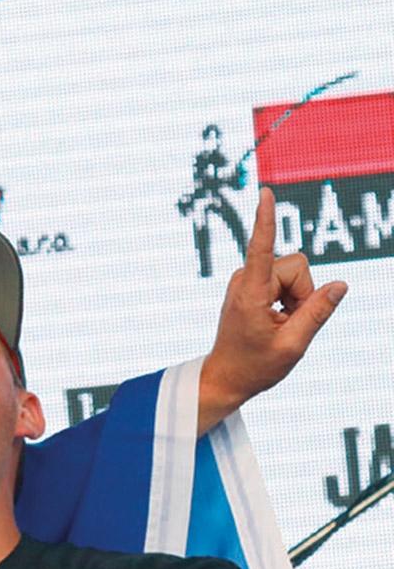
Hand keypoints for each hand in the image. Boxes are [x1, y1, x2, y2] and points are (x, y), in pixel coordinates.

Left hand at [198, 186, 346, 426]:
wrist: (227, 376)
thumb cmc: (255, 366)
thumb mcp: (293, 345)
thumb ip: (318, 312)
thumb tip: (341, 284)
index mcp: (250, 293)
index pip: (261, 249)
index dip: (266, 220)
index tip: (264, 192)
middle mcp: (244, 279)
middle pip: (297, 266)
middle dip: (303, 293)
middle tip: (286, 322)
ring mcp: (247, 279)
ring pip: (294, 273)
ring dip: (296, 298)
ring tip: (278, 323)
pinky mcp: (252, 282)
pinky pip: (287, 280)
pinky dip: (290, 299)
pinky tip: (276, 318)